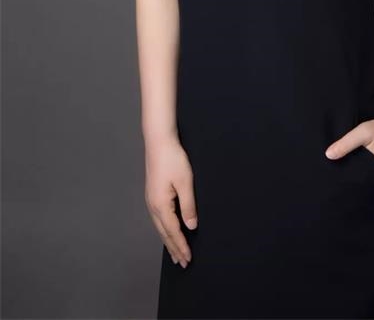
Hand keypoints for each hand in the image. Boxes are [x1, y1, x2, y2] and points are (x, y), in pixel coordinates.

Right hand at [144, 136, 196, 267]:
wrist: (158, 142)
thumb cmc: (173, 160)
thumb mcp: (185, 182)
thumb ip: (188, 206)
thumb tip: (191, 226)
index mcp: (161, 205)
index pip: (173, 231)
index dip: (181, 246)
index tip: (188, 259)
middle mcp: (153, 206)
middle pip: (164, 233)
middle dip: (174, 248)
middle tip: (183, 263)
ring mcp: (151, 200)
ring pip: (160, 227)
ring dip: (169, 241)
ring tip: (176, 253)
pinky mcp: (152, 195)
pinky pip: (159, 219)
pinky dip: (165, 230)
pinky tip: (168, 231)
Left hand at [324, 117, 373, 184]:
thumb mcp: (362, 133)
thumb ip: (346, 144)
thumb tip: (328, 155)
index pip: (359, 187)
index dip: (349, 189)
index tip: (339, 190)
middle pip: (368, 190)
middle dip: (357, 190)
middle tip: (344, 190)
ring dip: (367, 186)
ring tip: (354, 186)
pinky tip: (367, 178)